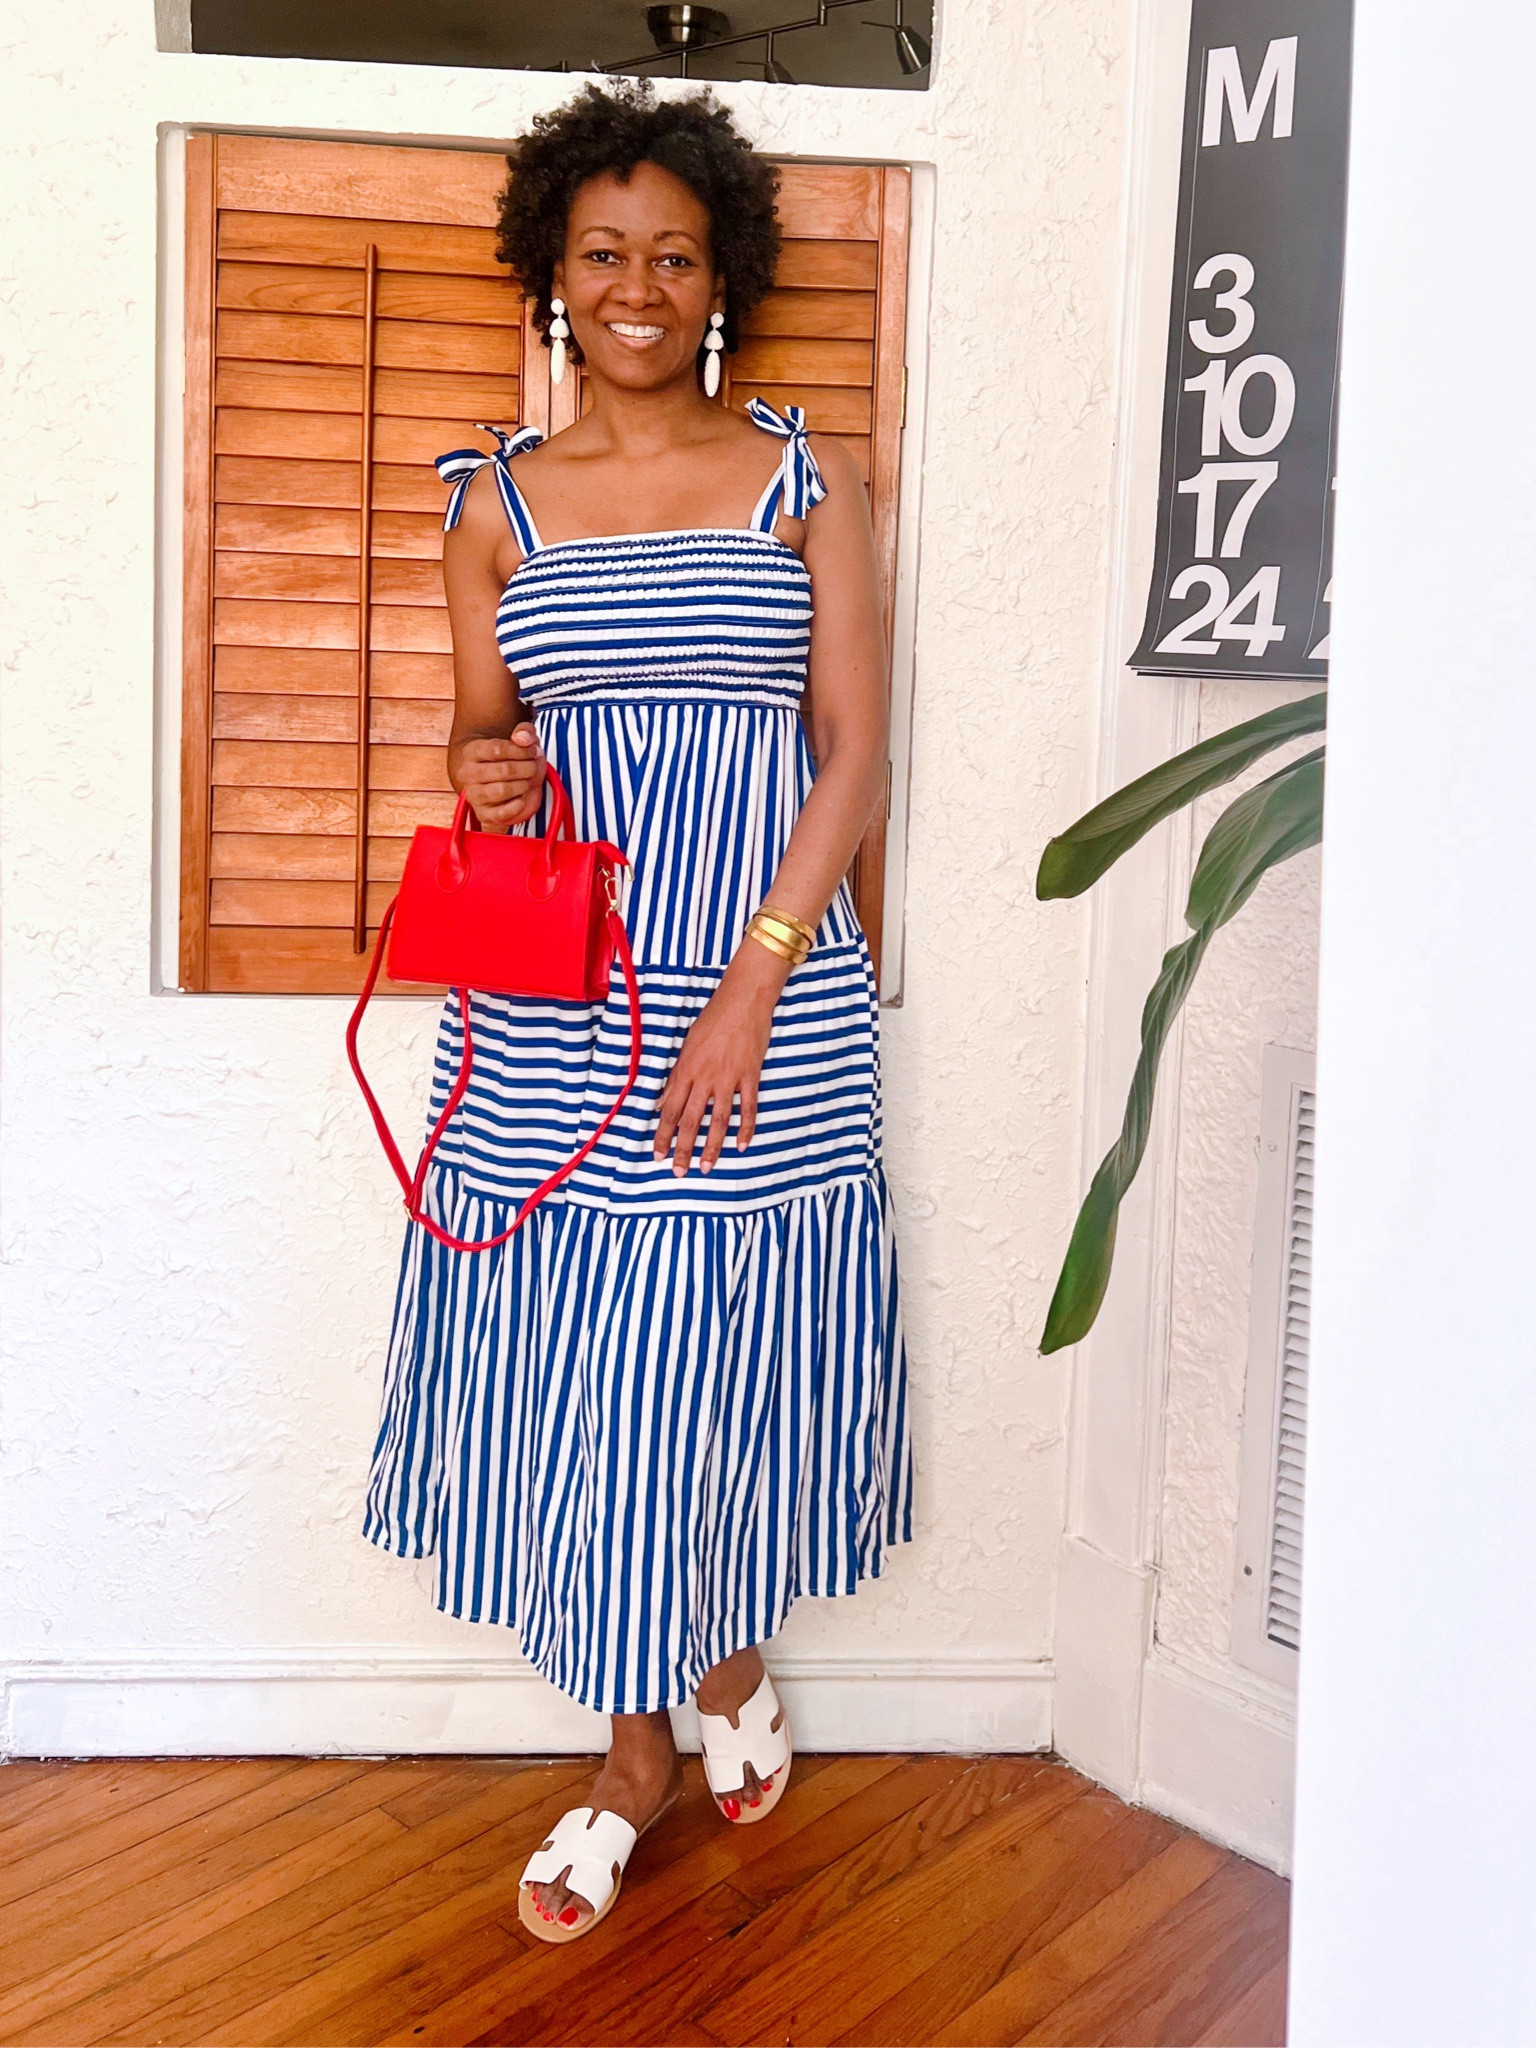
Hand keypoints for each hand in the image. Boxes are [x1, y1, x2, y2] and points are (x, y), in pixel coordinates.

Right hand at [452, 725, 543, 830]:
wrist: (503, 780)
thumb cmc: (512, 758)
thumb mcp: (521, 739)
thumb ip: (524, 731)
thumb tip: (522, 737)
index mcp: (472, 751)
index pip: (498, 749)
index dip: (521, 751)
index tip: (533, 752)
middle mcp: (467, 773)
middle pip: (503, 770)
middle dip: (526, 768)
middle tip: (534, 767)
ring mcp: (473, 794)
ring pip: (502, 790)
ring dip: (523, 785)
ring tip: (527, 781)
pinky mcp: (482, 813)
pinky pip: (500, 813)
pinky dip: (517, 806)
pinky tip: (521, 797)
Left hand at [653, 977, 776, 1175]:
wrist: (743, 1000)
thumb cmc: (713, 1019)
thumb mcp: (688, 1045)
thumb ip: (676, 1076)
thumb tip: (663, 1102)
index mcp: (686, 1069)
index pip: (670, 1109)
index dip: (663, 1135)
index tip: (658, 1155)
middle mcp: (705, 1077)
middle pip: (691, 1120)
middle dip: (683, 1149)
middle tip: (679, 1172)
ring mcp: (729, 1078)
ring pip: (718, 1120)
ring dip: (712, 1146)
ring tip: (707, 1167)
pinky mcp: (750, 1076)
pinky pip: (748, 1108)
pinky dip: (746, 1128)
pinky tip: (742, 1146)